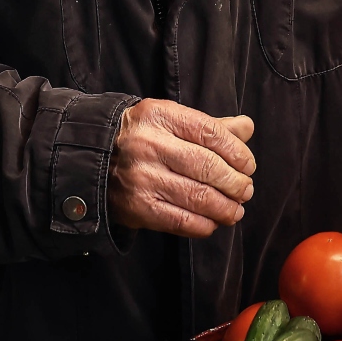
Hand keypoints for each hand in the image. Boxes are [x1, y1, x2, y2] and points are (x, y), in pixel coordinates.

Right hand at [108, 100, 256, 237]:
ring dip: (226, 207)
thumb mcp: (171, 121)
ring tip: (236, 209)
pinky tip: (212, 222)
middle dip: (235, 183)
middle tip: (246, 190)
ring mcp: (141, 178)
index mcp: (159, 116)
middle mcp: (148, 145)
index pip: (210, 133)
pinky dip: (204, 225)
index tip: (248, 165)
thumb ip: (210, 126)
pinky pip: (181, 221)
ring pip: (198, 197)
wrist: (94, 160)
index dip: (237, 152)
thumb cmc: (143, 138)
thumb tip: (246, 127)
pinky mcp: (138, 208)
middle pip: (207, 166)